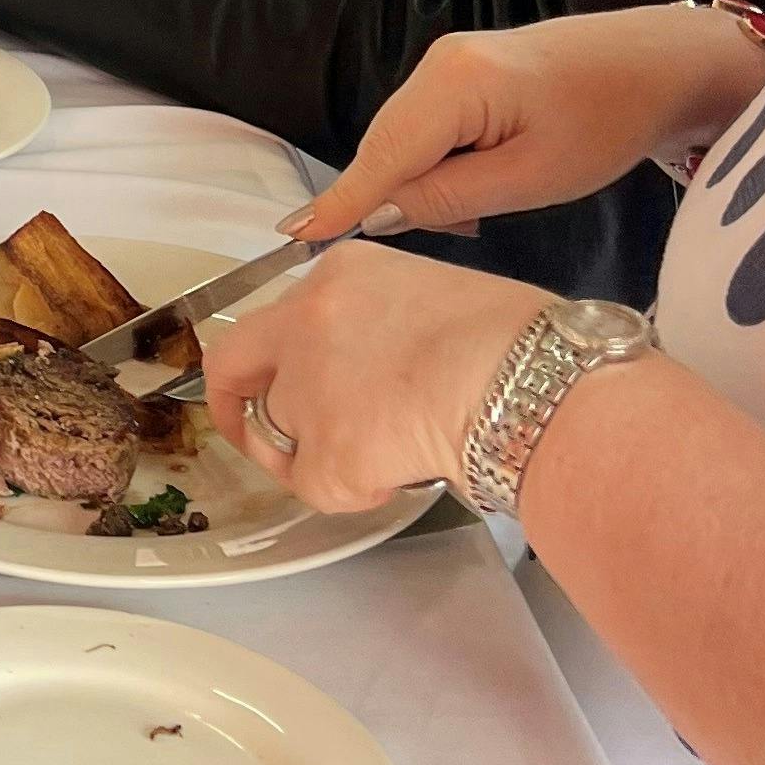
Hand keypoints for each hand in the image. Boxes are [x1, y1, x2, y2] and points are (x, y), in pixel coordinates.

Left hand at [204, 242, 545, 510]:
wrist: (535, 386)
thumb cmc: (522, 344)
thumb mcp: (436, 292)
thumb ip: (384, 317)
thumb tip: (382, 359)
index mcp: (341, 272)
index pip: (285, 312)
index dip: (285, 354)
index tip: (280, 374)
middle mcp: (306, 319)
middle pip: (233, 361)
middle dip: (229, 401)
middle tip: (244, 430)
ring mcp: (308, 386)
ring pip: (279, 431)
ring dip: (317, 452)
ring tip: (384, 456)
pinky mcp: (326, 451)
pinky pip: (314, 485)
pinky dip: (349, 492)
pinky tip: (396, 476)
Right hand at [281, 4, 764, 242]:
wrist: (664, 63)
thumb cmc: (610, 122)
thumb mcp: (535, 179)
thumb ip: (451, 197)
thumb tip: (381, 216)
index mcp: (453, 84)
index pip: (382, 156)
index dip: (341, 202)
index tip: (292, 236)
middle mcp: (436, 64)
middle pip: (387, 147)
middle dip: (399, 197)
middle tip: (458, 233)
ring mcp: (448, 64)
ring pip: (406, 140)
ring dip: (426, 183)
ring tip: (482, 211)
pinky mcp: (464, 72)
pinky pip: (428, 129)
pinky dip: (440, 165)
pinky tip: (479, 184)